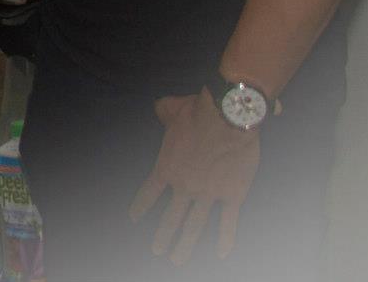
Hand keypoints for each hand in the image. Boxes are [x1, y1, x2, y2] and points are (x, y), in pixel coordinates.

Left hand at [130, 93, 261, 264]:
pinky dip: (225, 238)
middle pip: (171, 218)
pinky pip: (228, 222)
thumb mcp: (170, 108)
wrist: (228, 117)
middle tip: (157, 250)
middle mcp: (185, 186)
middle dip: (163, 236)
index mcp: (167, 168)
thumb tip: (157, 107)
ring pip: (195, 226)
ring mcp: (208, 194)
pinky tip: (221, 253)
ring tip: (177, 260)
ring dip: (185, 245)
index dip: (141, 206)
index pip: (149, 192)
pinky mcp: (232, 195)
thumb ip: (161, 111)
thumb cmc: (198, 111)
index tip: (134, 219)